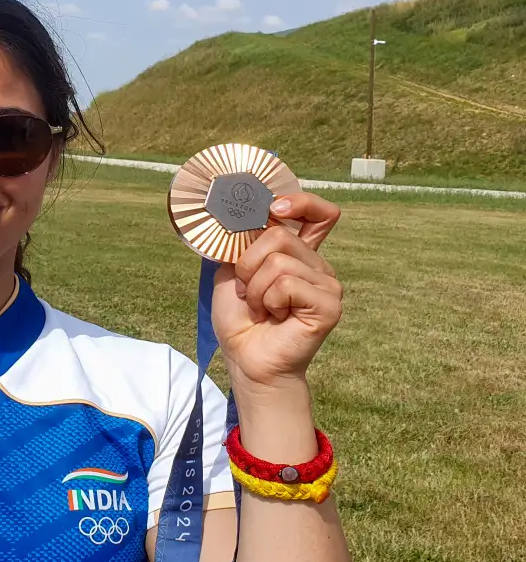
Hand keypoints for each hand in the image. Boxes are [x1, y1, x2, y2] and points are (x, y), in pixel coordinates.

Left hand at [212, 193, 343, 391]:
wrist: (245, 359)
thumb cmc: (240, 318)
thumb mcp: (232, 272)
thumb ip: (243, 242)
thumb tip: (239, 214)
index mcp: (299, 254)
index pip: (319, 213)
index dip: (301, 202)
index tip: (274, 209)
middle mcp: (318, 265)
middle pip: (279, 236)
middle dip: (248, 265)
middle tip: (248, 291)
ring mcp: (328, 285)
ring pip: (279, 263)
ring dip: (255, 289)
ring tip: (261, 309)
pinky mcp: (329, 305)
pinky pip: (287, 284)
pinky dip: (268, 301)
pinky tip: (275, 317)